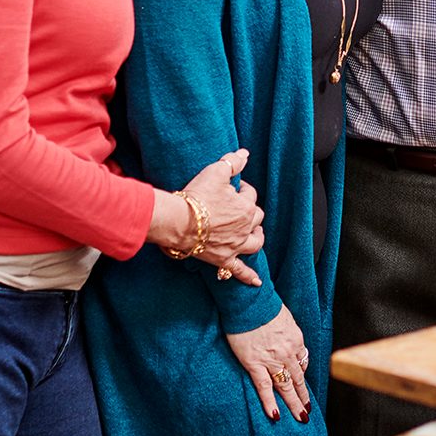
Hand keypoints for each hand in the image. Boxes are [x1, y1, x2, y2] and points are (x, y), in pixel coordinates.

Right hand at [182, 150, 265, 285]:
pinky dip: (249, 276)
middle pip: (256, 219)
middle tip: (239, 208)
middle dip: (251, 212)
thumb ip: (233, 162)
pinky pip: (239, 271)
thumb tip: (245, 153)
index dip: (242, 190)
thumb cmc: (196, 196)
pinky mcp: (223, 259)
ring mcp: (235, 246)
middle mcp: (244, 228)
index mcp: (246, 208)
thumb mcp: (215, 172)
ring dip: (256, 238)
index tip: (233, 188)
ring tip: (255, 234)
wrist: (178, 221)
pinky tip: (257, 281)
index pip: (250, 195)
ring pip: (254, 243)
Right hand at [226, 305, 310, 422]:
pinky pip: (264, 387)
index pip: (302, 362)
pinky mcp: (255, 364)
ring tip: (300, 417)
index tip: (301, 383)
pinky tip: (276, 415)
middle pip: (298, 379)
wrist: (249, 303)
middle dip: (303, 396)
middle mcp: (288, 353)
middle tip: (307, 410)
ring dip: (294, 403)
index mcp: (296, 340)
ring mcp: (272, 360)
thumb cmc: (265, 306)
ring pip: (286, 387)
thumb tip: (286, 339)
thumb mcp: (284, 318)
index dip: (301, 374)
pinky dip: (270, 402)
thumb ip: (287, 333)